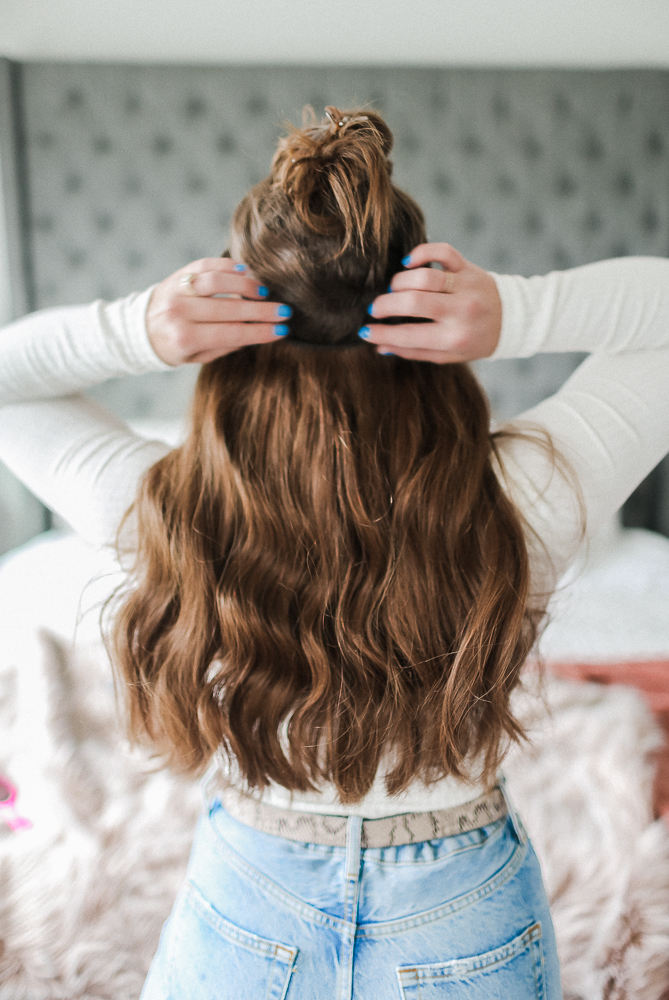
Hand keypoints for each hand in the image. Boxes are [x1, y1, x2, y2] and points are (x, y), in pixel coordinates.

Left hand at [146, 258, 291, 365]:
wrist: (140, 328)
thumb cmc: (174, 346)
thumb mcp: (196, 356)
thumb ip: (224, 345)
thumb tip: (255, 332)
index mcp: (184, 338)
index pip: (231, 334)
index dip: (259, 332)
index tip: (281, 330)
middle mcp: (179, 312)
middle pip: (228, 309)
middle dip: (261, 310)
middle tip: (283, 311)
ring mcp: (177, 290)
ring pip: (217, 282)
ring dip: (245, 286)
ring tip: (264, 292)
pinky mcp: (179, 274)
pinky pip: (206, 266)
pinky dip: (227, 267)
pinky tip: (245, 272)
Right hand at [361, 243, 501, 362]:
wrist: (511, 320)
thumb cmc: (474, 340)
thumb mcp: (446, 355)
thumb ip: (414, 351)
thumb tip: (379, 346)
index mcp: (453, 338)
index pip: (408, 335)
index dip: (381, 334)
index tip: (365, 331)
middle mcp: (460, 312)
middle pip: (413, 302)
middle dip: (385, 305)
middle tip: (375, 308)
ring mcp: (465, 286)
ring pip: (424, 277)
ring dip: (400, 282)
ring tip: (393, 290)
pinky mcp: (468, 267)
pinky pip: (442, 252)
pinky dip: (421, 253)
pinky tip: (408, 263)